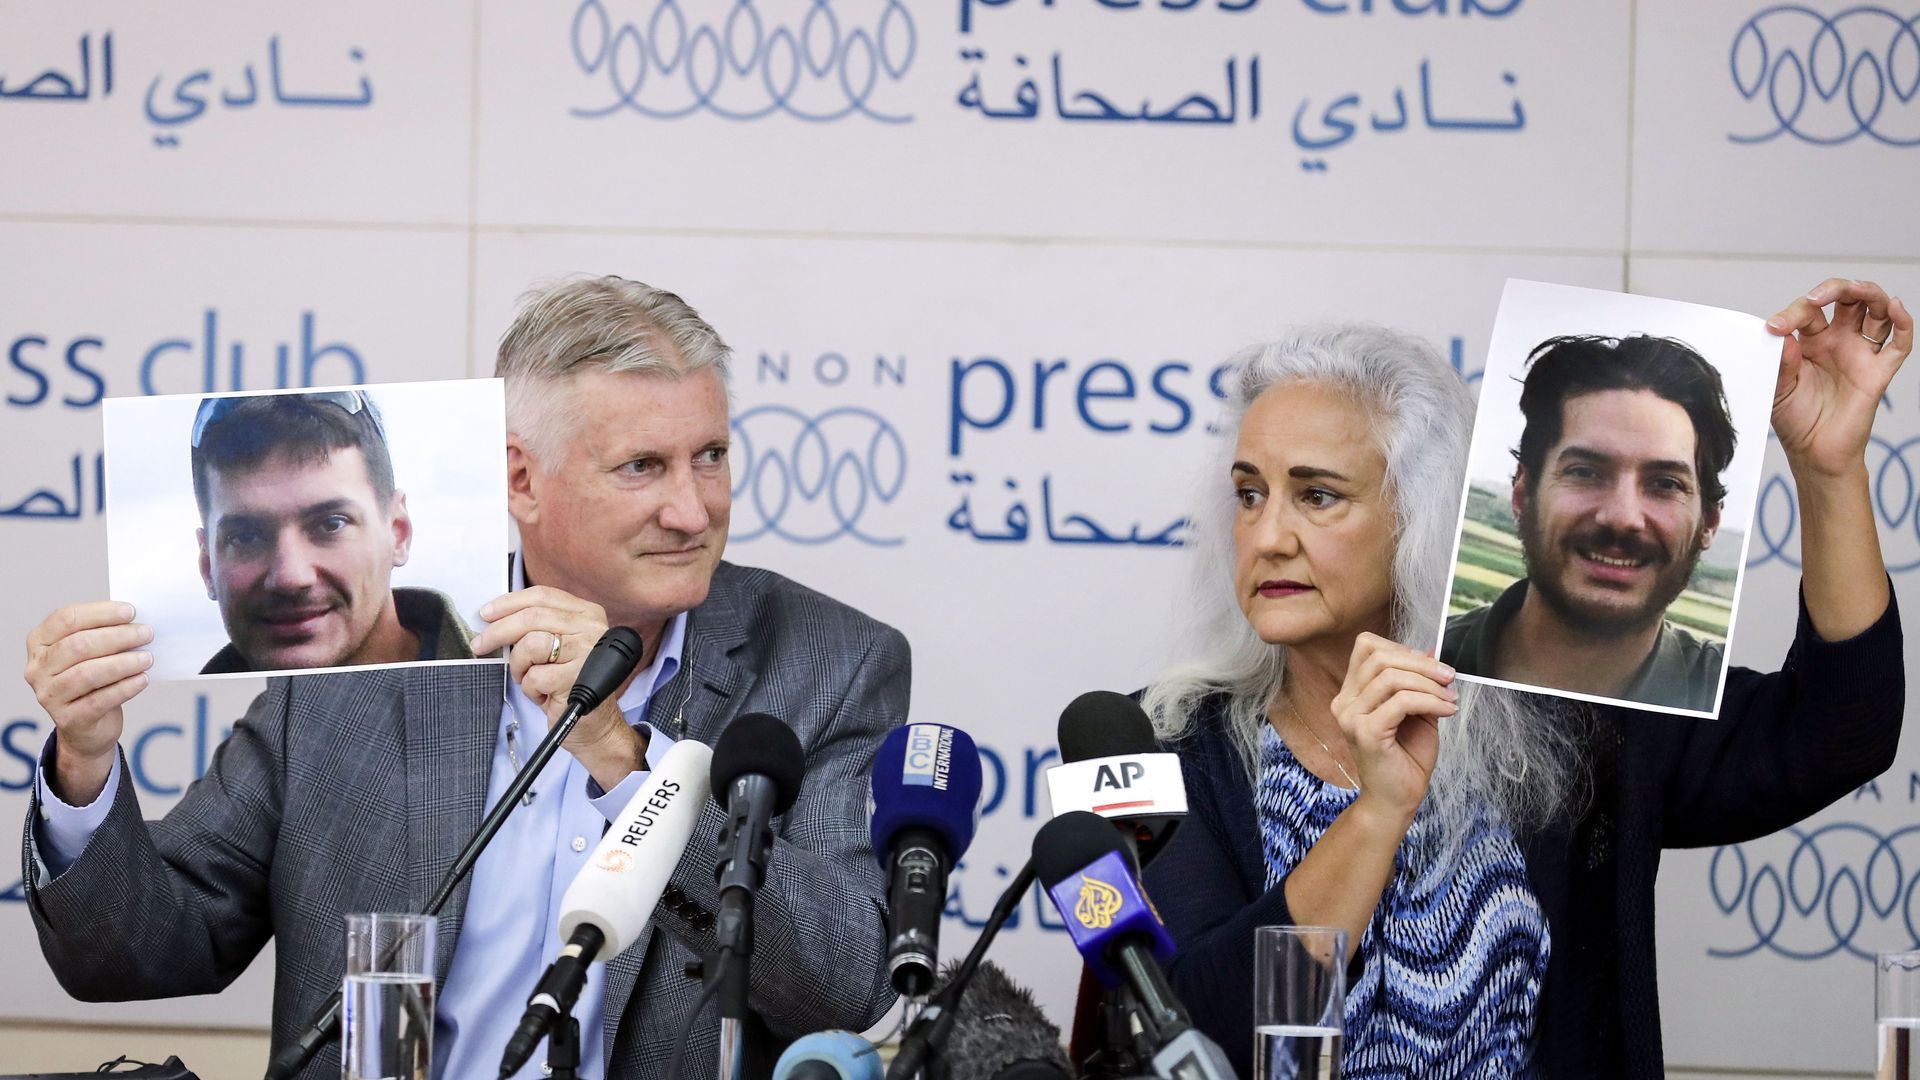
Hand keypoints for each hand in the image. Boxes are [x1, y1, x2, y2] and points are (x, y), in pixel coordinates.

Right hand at [24, 602, 152, 803]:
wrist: (86, 726)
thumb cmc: (93, 679)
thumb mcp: (90, 653)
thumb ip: (103, 634)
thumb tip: (136, 620)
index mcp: (39, 642)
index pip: (66, 619)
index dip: (100, 613)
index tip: (131, 611)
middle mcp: (37, 668)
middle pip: (78, 645)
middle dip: (117, 636)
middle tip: (147, 634)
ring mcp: (49, 695)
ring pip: (87, 673)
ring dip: (123, 663)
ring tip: (147, 658)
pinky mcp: (67, 718)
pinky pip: (99, 700)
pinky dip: (125, 687)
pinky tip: (142, 679)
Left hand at [472, 586, 645, 787]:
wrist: (596, 725)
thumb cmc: (571, 684)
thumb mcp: (559, 648)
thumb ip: (539, 627)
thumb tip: (495, 616)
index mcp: (588, 614)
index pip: (543, 596)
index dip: (509, 602)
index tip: (486, 613)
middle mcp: (593, 629)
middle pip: (533, 617)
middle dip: (498, 631)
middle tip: (480, 645)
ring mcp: (588, 653)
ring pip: (531, 644)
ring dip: (519, 665)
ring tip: (527, 678)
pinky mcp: (580, 679)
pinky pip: (535, 676)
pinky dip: (531, 689)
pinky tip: (543, 695)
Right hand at [1331, 633, 1457, 823]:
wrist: (1397, 800)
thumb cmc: (1406, 758)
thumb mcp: (1418, 711)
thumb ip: (1420, 682)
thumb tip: (1432, 649)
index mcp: (1351, 693)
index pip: (1367, 647)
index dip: (1402, 648)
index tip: (1431, 667)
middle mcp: (1344, 702)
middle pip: (1380, 657)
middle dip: (1422, 663)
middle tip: (1449, 678)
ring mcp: (1351, 717)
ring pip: (1392, 678)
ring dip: (1430, 684)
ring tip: (1450, 698)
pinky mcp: (1366, 732)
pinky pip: (1402, 702)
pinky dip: (1431, 701)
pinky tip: (1447, 711)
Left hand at [1767, 278, 1913, 478]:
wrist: (1814, 453)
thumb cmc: (1794, 420)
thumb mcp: (1778, 390)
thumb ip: (1781, 364)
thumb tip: (1783, 336)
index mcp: (1810, 341)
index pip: (1808, 311)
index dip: (1792, 313)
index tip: (1774, 328)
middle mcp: (1838, 341)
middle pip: (1847, 299)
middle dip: (1834, 289)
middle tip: (1816, 298)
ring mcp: (1861, 353)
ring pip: (1876, 310)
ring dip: (1868, 293)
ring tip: (1854, 289)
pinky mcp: (1879, 371)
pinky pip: (1899, 342)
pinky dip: (1902, 321)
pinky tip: (1894, 306)